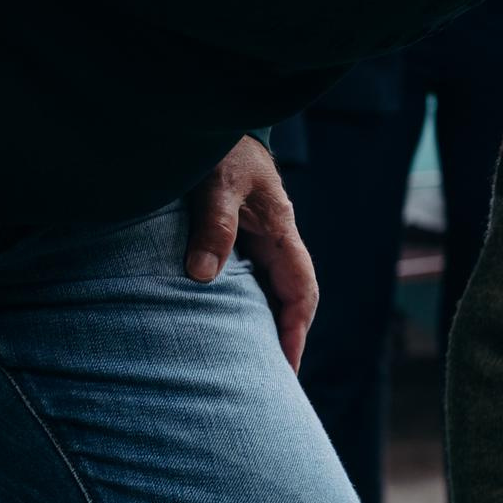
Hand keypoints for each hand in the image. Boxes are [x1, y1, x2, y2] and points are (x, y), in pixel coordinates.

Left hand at [185, 137, 315, 369]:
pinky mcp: (240, 236)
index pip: (301, 290)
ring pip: (271, 291)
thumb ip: (213, 225)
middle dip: (287, 340)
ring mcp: (260, 239)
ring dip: (267, 326)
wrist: (214, 117)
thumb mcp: (215, 182)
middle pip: (292, 298)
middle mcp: (276, 239)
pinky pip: (250, 280)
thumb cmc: (218, 148)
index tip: (285, 367)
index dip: (296, 330)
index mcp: (281, 230)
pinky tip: (228, 328)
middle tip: (272, 385)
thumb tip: (202, 276)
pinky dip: (247, 308)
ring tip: (252, 368)